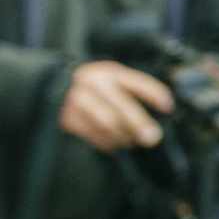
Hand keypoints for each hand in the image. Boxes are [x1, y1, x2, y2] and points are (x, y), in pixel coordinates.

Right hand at [58, 61, 173, 152]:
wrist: (50, 85)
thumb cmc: (92, 83)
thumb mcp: (110, 76)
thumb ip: (132, 88)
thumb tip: (161, 108)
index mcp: (110, 73)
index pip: (137, 82)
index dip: (154, 94)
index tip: (167, 107)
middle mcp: (95, 85)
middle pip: (121, 106)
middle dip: (139, 123)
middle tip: (152, 137)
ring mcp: (80, 102)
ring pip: (107, 123)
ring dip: (123, 136)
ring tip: (132, 142)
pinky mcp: (69, 118)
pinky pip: (92, 134)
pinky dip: (106, 142)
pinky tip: (114, 145)